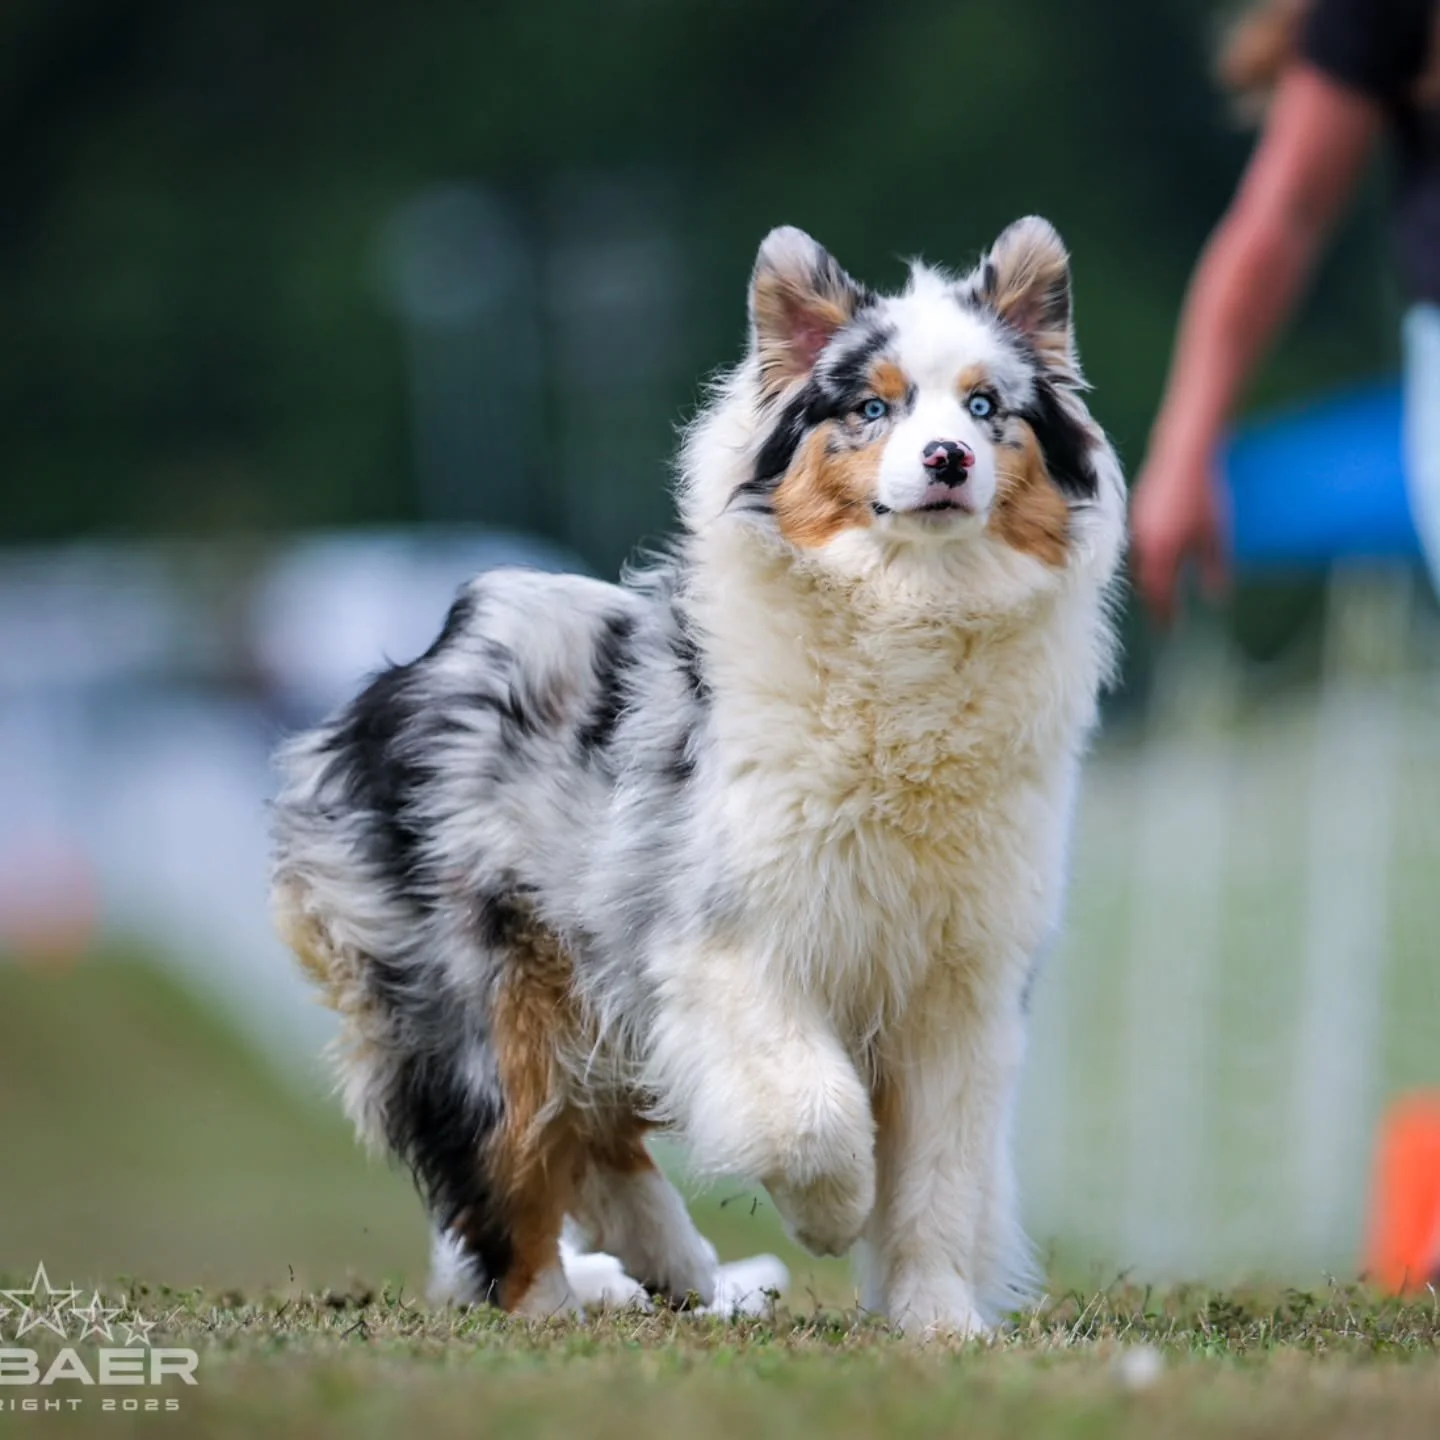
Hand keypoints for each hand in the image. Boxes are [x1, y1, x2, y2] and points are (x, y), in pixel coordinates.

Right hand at [1129, 448, 1229, 627]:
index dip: (1164, 614)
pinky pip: (1138, 545)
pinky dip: (1147, 558)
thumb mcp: (1216, 535)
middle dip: (1154, 599)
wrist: (1183, 453)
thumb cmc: (1204, 494)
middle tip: (1164, 614)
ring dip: (1149, 578)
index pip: (1160, 594)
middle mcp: (1144, 544)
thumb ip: (1214, 568)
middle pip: (1144, 582)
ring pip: (1139, 563)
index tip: (1169, 631)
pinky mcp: (1137, 512)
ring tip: (1161, 588)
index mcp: (1162, 553)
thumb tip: (1217, 597)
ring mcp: (1137, 527)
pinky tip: (1159, 556)